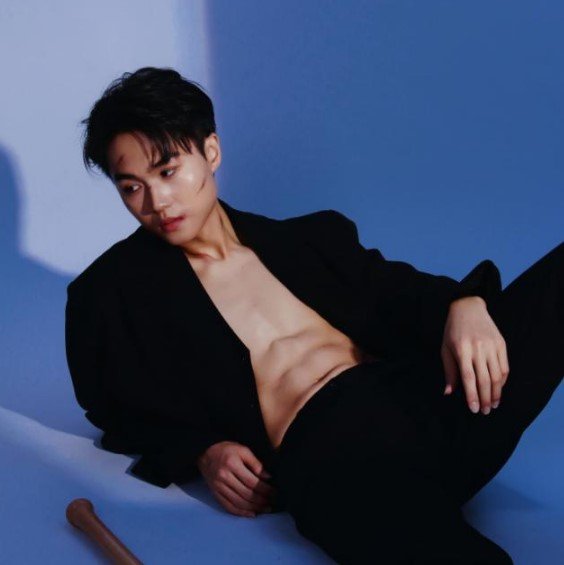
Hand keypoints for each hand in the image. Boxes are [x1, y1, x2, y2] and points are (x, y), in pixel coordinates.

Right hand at [196, 441, 277, 517]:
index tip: (274, 492)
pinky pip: (228, 507)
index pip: (252, 482)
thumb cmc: (227, 449)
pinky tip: (251, 513)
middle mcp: (224, 477)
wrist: (205, 452)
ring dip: (254, 508)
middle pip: (246, 494)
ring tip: (265, 509)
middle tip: (272, 501)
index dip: (265, 489)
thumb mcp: (243, 450)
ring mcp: (218, 487)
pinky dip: (240, 513)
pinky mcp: (215, 493)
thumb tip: (268, 477)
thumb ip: (255, 463)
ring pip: (238, 503)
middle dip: (261, 500)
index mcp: (232, 464)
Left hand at [441, 296, 509, 414]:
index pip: (469, 378)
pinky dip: (503, 380)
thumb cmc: (452, 330)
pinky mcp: (501, 344)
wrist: (468, 307)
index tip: (474, 409)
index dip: (472, 396)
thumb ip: (449, 371)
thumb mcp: (445, 348)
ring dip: (496, 392)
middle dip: (485, 398)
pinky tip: (498, 389)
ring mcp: (491, 346)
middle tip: (486, 412)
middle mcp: (478, 348)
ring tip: (493, 404)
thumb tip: (449, 392)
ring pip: (497, 375)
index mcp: (461, 350)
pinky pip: (505, 367)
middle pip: (485, 379)